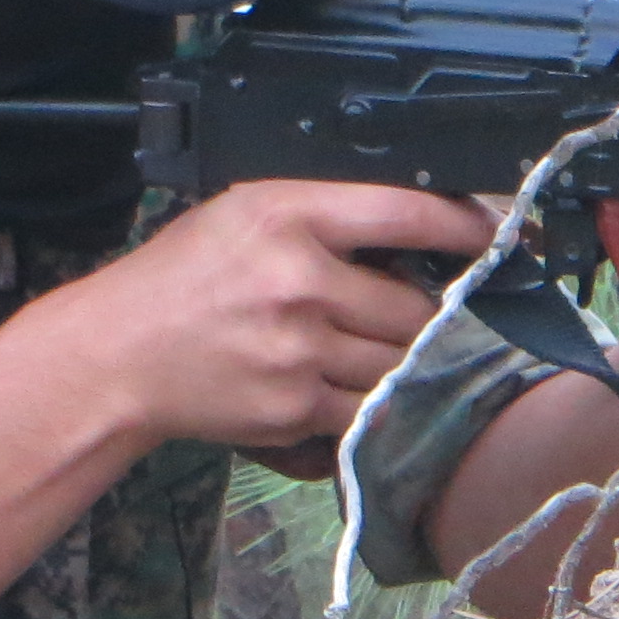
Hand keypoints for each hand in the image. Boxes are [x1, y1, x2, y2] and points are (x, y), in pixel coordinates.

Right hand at [64, 180, 492, 452]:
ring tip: (380, 352)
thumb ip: (326, 218)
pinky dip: (370, 403)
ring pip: (399, 360)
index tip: (500, 232)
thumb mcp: (245, 214)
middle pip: (415, 303)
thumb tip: (416, 234)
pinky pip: (366, 407)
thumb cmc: (182, 279)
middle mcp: (300, 278)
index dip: (468, 224)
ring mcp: (300, 348)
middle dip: (426, 314)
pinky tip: (350, 388)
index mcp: (289, 214)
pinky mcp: (295, 405)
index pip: (408, 211)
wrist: (118, 355)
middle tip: (424, 314)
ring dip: (402, 362)